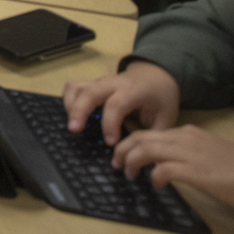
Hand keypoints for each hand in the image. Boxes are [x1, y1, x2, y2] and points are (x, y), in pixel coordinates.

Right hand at [63, 61, 180, 146]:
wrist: (156, 76)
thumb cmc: (161, 99)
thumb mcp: (165, 118)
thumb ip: (151, 137)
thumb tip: (137, 157)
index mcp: (135, 91)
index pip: (116, 104)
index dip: (110, 124)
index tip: (111, 143)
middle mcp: (114, 83)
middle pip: (90, 92)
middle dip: (79, 110)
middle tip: (74, 130)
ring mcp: (100, 81)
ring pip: (78, 87)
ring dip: (71, 105)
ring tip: (73, 125)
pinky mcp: (92, 83)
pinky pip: (73, 87)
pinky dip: (68, 100)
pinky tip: (72, 115)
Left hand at [109, 126, 233, 215]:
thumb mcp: (208, 152)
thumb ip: (186, 152)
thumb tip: (164, 163)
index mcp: (188, 132)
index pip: (150, 132)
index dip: (132, 143)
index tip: (123, 154)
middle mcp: (186, 138)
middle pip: (142, 137)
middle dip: (123, 149)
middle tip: (115, 163)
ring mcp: (190, 153)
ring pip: (146, 149)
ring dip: (131, 161)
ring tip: (127, 173)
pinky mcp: (195, 171)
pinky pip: (163, 169)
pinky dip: (153, 175)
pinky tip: (154, 184)